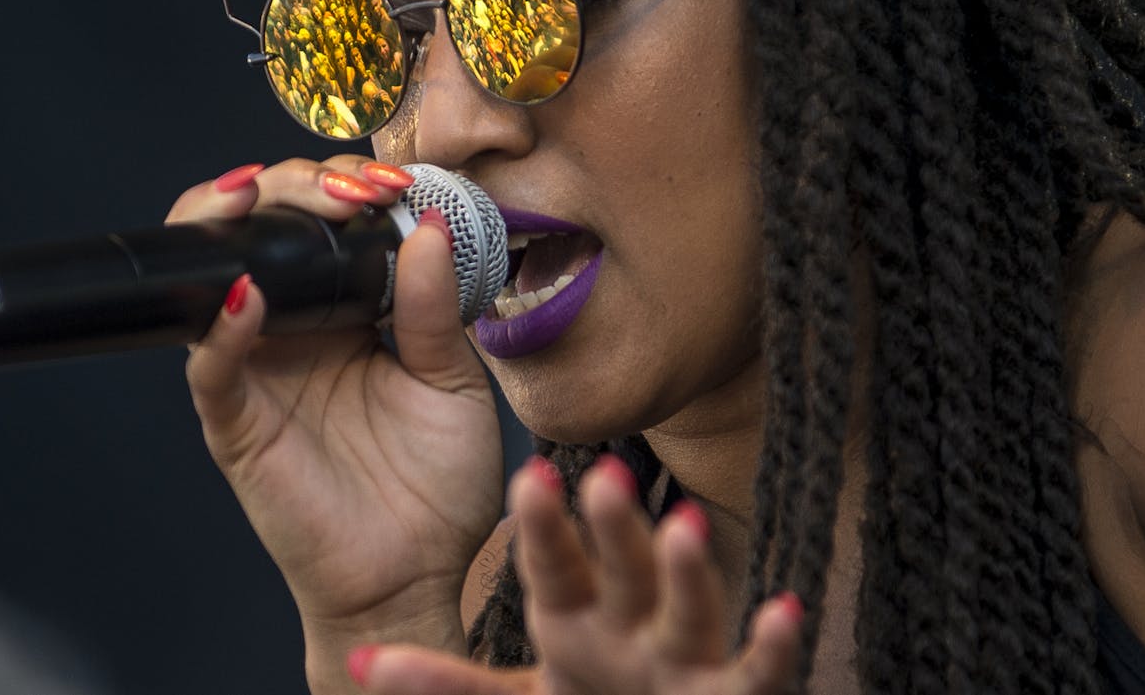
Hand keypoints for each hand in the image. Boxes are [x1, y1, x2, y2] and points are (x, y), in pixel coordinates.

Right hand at [167, 157, 504, 670]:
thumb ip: (434, 309)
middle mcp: (293, 328)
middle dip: (296, 185)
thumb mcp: (453, 383)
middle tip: (351, 191)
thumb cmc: (434, 485)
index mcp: (345, 311)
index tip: (394, 181)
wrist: (415, 577)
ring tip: (268, 194)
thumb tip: (427, 225)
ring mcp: (258, 371)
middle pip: (260, 226)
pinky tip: (247, 296)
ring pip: (209, 274)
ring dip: (231, 221)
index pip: (320, 221)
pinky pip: (211, 370)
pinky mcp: (237, 424)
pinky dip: (218, 331)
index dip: (344, 184)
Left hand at [346, 456, 803, 694]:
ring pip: (688, 611)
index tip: (528, 475)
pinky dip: (771, 650)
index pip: (553, 564)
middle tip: (601, 472)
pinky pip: (755, 676)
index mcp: (574, 614)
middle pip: (621, 570)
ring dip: (685, 573)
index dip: (542, 528)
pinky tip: (785, 611)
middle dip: (613, 528)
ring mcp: (683, 659)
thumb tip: (359, 660)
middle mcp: (630, 623)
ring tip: (684, 525)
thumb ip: (446, 684)